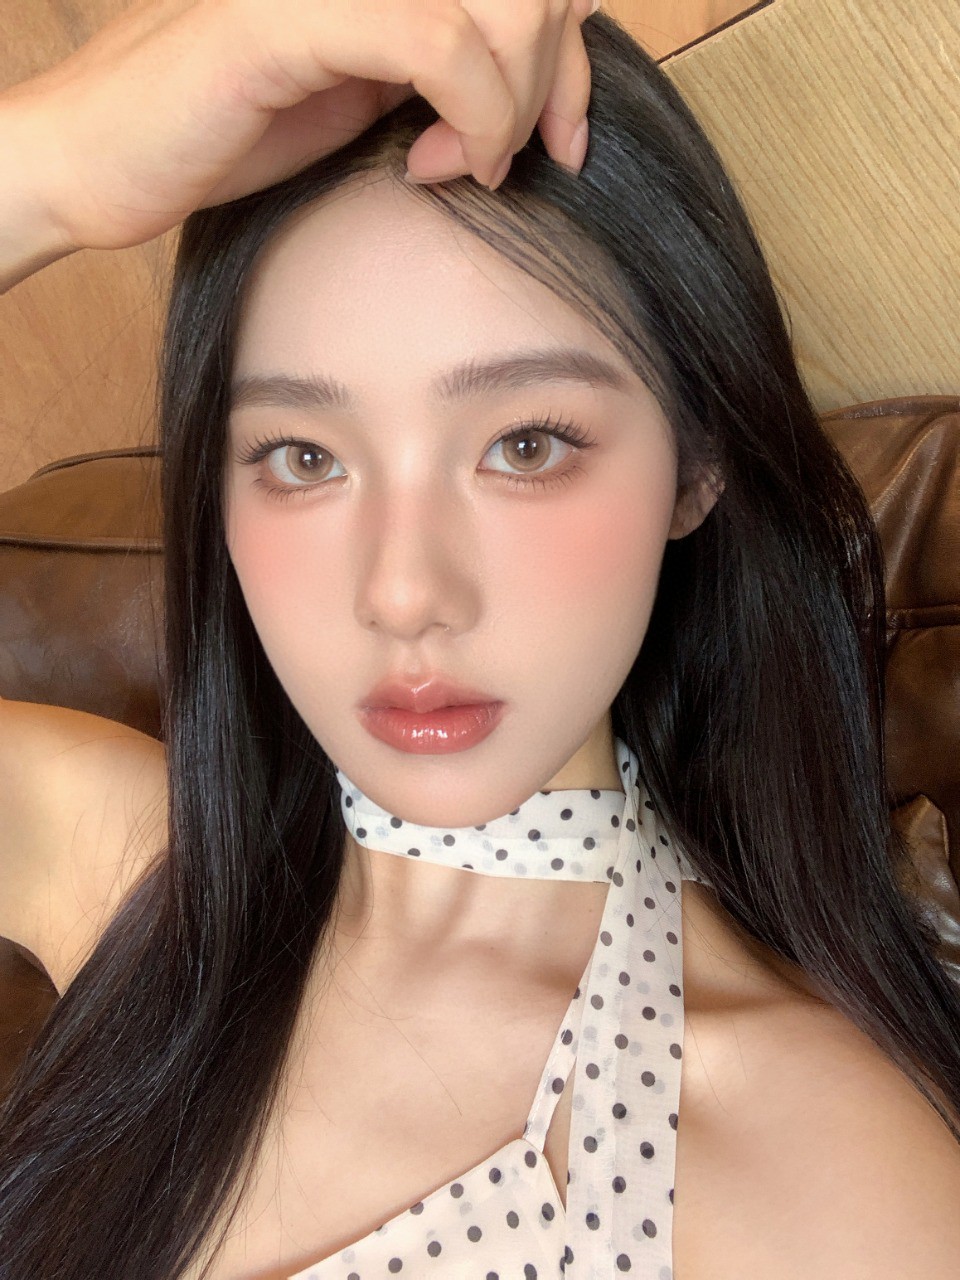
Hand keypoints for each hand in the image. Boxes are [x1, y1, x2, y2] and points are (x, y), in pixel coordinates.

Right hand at [5, 0, 596, 255]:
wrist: (102, 161)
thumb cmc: (226, 132)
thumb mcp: (367, 92)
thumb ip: (443, 64)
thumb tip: (542, 70)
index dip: (575, 57)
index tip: (564, 142)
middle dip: (553, 83)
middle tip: (504, 158)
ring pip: (501, 4)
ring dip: (511, 104)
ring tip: (460, 165)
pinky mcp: (289, 15)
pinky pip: (436, 43)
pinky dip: (472, 117)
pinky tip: (440, 167)